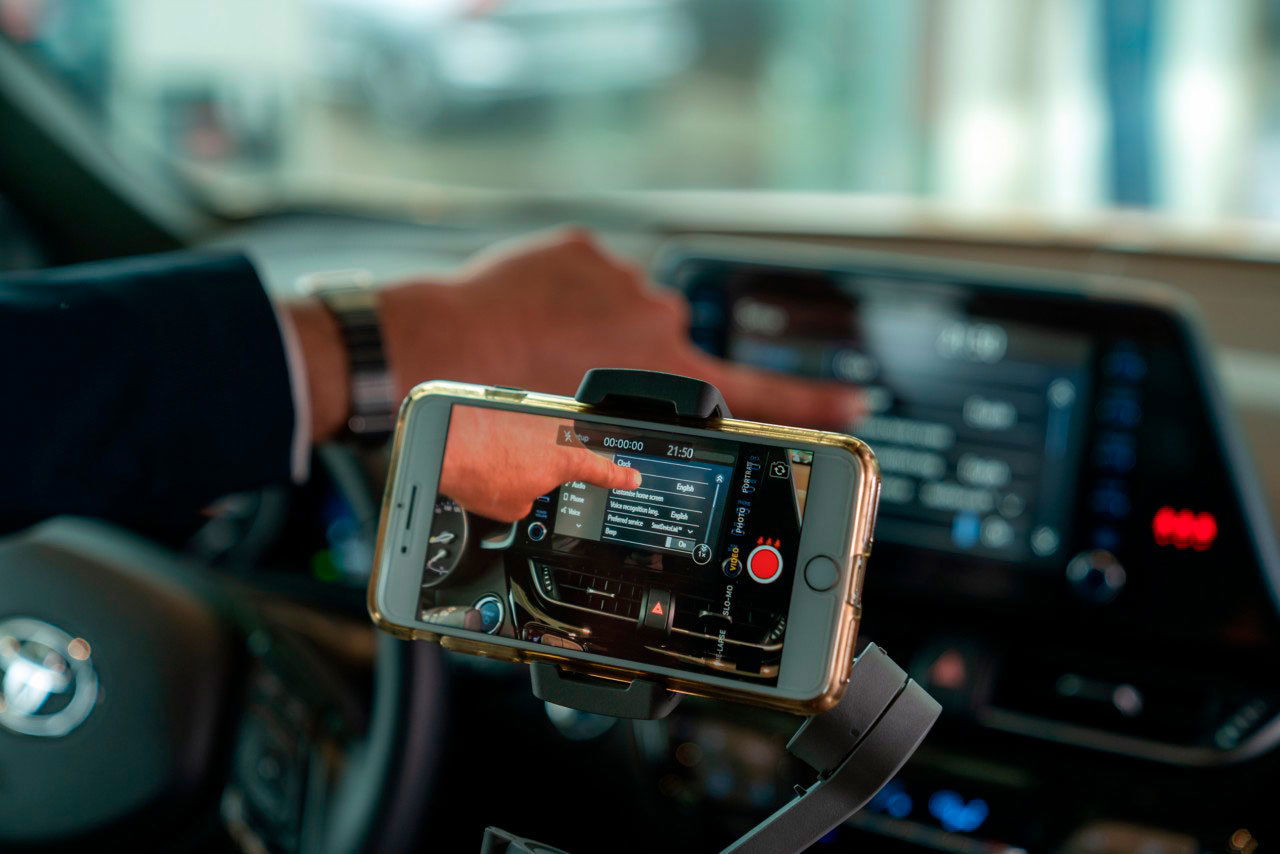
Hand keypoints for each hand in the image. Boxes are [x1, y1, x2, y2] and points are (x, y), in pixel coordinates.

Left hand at [378, 229, 862, 424]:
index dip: (815, 402)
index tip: (857, 400)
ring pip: (626, 310)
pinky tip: (530, 316)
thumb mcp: (574, 452)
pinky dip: (566, 294)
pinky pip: (589, 274)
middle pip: (670, 351)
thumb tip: (625, 473)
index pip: (761, 395)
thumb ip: (624, 450)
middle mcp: (659, 321)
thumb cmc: (499, 409)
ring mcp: (623, 279)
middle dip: (634, 366)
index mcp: (668, 375)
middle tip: (576, 382)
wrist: (439, 344)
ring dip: (595, 328)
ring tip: (542, 351)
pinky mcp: (584, 248)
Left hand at [438, 407, 640, 520]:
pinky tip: (483, 454)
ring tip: (493, 469)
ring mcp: (534, 414)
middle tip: (521, 482)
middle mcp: (556, 431)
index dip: (620, 478)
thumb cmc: (478, 473)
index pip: (604, 471)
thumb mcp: (514, 509)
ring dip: (518, 456)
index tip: (633, 478)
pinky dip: (502, 444)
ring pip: (535, 442)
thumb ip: (531, 500)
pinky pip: (514, 430)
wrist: (443, 443)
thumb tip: (524, 490)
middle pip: (564, 453)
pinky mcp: (510, 405)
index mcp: (567, 458)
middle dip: (546, 471)